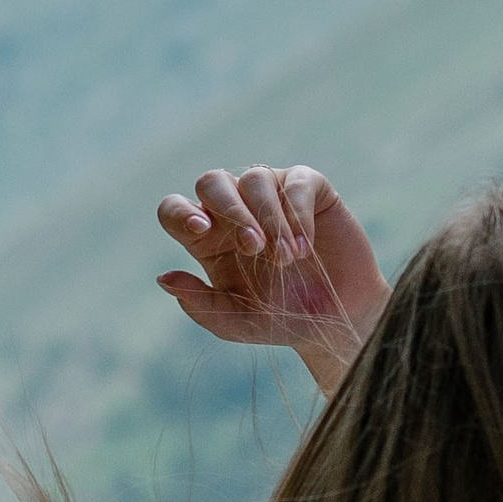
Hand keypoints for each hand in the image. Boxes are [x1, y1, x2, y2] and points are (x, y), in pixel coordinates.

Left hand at [156, 166, 386, 395]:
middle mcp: (235, 211)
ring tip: (287, 258)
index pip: (175, 209)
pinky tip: (306, 246)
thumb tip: (163, 278)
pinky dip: (298, 213)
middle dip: (230, 210)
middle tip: (254, 247)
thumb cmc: (283, 320)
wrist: (338, 321)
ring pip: (254, 179)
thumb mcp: (237, 322)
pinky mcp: (309, 189)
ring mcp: (272, 195)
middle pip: (211, 182)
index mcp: (208, 240)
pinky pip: (295, 182)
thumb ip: (200, 305)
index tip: (200, 230)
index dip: (179, 212)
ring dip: (270, 220)